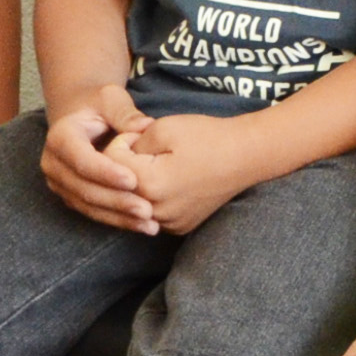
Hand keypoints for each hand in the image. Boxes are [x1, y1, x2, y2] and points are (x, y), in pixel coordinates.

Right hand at [42, 86, 156, 231]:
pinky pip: (93, 213)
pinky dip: (118, 220)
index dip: (105, 172)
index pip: (81, 159)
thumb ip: (126, 113)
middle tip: (147, 209)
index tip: (133, 180)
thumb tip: (146, 126)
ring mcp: (60, 184)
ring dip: (119, 217)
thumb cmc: (99, 105)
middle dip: (117, 201)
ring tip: (149, 224)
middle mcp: (53, 164)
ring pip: (88, 206)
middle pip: (84, 188)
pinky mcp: (71, 197)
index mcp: (60, 137)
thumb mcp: (111, 100)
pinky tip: (142, 226)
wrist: (83, 118)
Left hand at [115, 111, 258, 234]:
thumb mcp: (163, 128)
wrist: (246, 156)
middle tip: (147, 148)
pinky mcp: (180, 228)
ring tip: (159, 164)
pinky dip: (153, 198)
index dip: (122, 142)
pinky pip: (152, 213)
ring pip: (133, 203)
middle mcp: (156, 211)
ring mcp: (169, 223)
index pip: (110, 164)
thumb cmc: (207, 137)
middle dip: (126, 165)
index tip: (141, 135)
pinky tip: (170, 182)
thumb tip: (118, 156)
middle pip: (118, 187)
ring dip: (138, 183)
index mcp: (149, 184)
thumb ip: (131, 143)